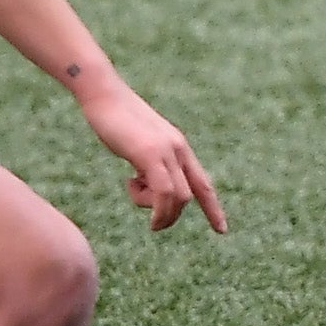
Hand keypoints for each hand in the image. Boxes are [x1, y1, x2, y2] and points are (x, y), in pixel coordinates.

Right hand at [72, 74, 225, 232]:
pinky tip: (135, 197)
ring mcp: (166, 150)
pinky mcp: (150, 153)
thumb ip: (148, 163)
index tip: (222, 230)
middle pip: (189, 196)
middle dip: (170, 215)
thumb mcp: (138, 146)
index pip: (203, 184)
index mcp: (178, 147)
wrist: (103, 95)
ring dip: (159, 212)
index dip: (213, 208)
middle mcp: (178, 149)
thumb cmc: (115, 120)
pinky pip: (163, 191)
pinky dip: (156, 208)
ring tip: (134, 196)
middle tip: (149, 220)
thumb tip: (145, 182)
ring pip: (178, 197)